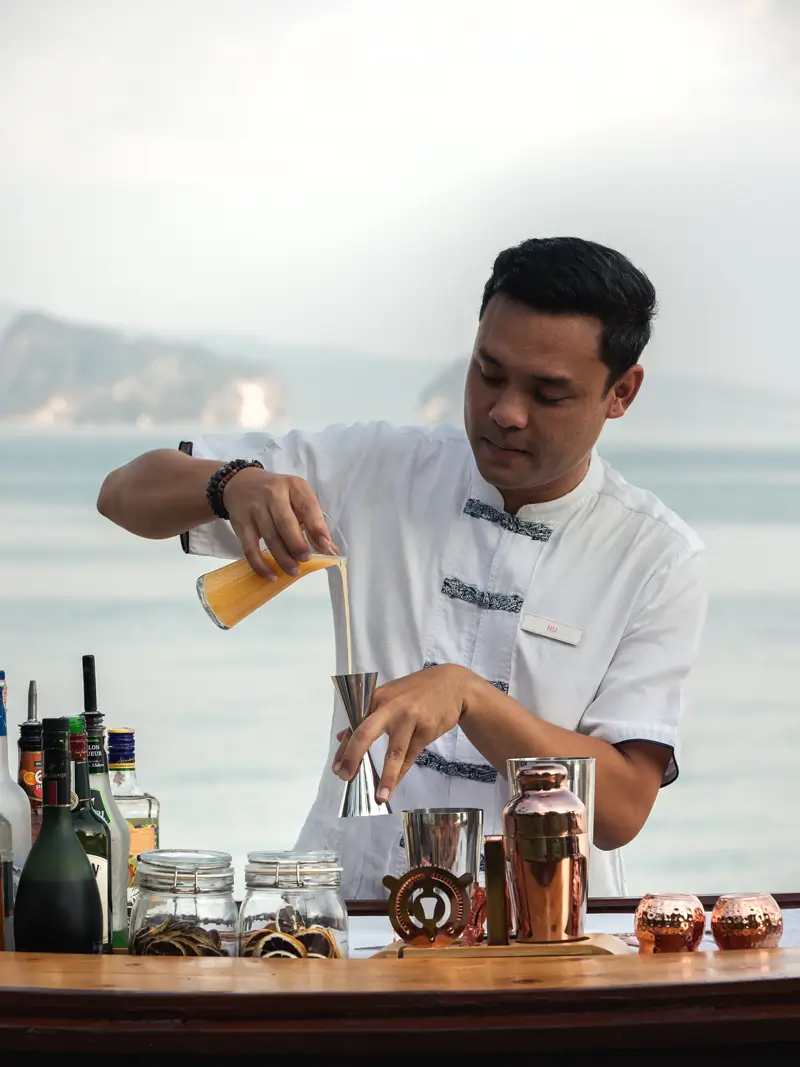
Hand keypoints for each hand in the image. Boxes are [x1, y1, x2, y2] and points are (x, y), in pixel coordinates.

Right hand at [222, 469, 335, 580]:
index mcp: (293, 486)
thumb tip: (330, 549)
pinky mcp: (241, 524)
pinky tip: (271, 575)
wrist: (241, 484)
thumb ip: (313, 521)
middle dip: (297, 544)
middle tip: (305, 559)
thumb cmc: (277, 494)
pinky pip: (250, 548)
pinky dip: (260, 564)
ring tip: (293, 570)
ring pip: (269, 537)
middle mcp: (273, 494)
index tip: (325, 545)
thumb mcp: (297, 497)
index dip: (317, 527)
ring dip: (282, 557)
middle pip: (285, 522)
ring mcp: (255, 509)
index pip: (307, 506)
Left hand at [331, 665, 471, 802]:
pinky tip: (393, 786)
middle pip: (366, 733)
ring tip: (379, 797)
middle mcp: (390, 707)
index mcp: (376, 698)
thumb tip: (340, 737)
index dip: (344, 749)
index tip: (337, 769)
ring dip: (386, 777)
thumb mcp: (389, 696)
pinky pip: (410, 757)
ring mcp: (409, 718)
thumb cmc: (416, 691)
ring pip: (394, 752)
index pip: (354, 725)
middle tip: (345, 777)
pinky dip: (401, 773)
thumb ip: (365, 716)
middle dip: (353, 757)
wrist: (452, 684)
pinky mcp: (426, 730)